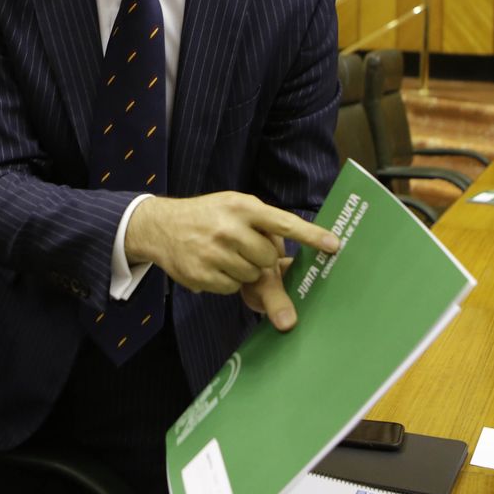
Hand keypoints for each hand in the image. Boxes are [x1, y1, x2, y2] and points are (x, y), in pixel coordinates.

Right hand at [125, 192, 339, 330]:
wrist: (160, 226)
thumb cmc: (207, 216)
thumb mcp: (233, 206)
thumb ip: (262, 224)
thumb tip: (287, 258)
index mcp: (242, 207)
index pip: (284, 222)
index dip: (311, 235)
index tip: (333, 245)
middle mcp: (229, 229)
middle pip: (269, 257)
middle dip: (262, 257)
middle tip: (244, 248)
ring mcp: (215, 253)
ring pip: (253, 275)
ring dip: (244, 270)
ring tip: (225, 254)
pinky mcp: (203, 275)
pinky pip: (233, 287)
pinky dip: (228, 281)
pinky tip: (213, 265)